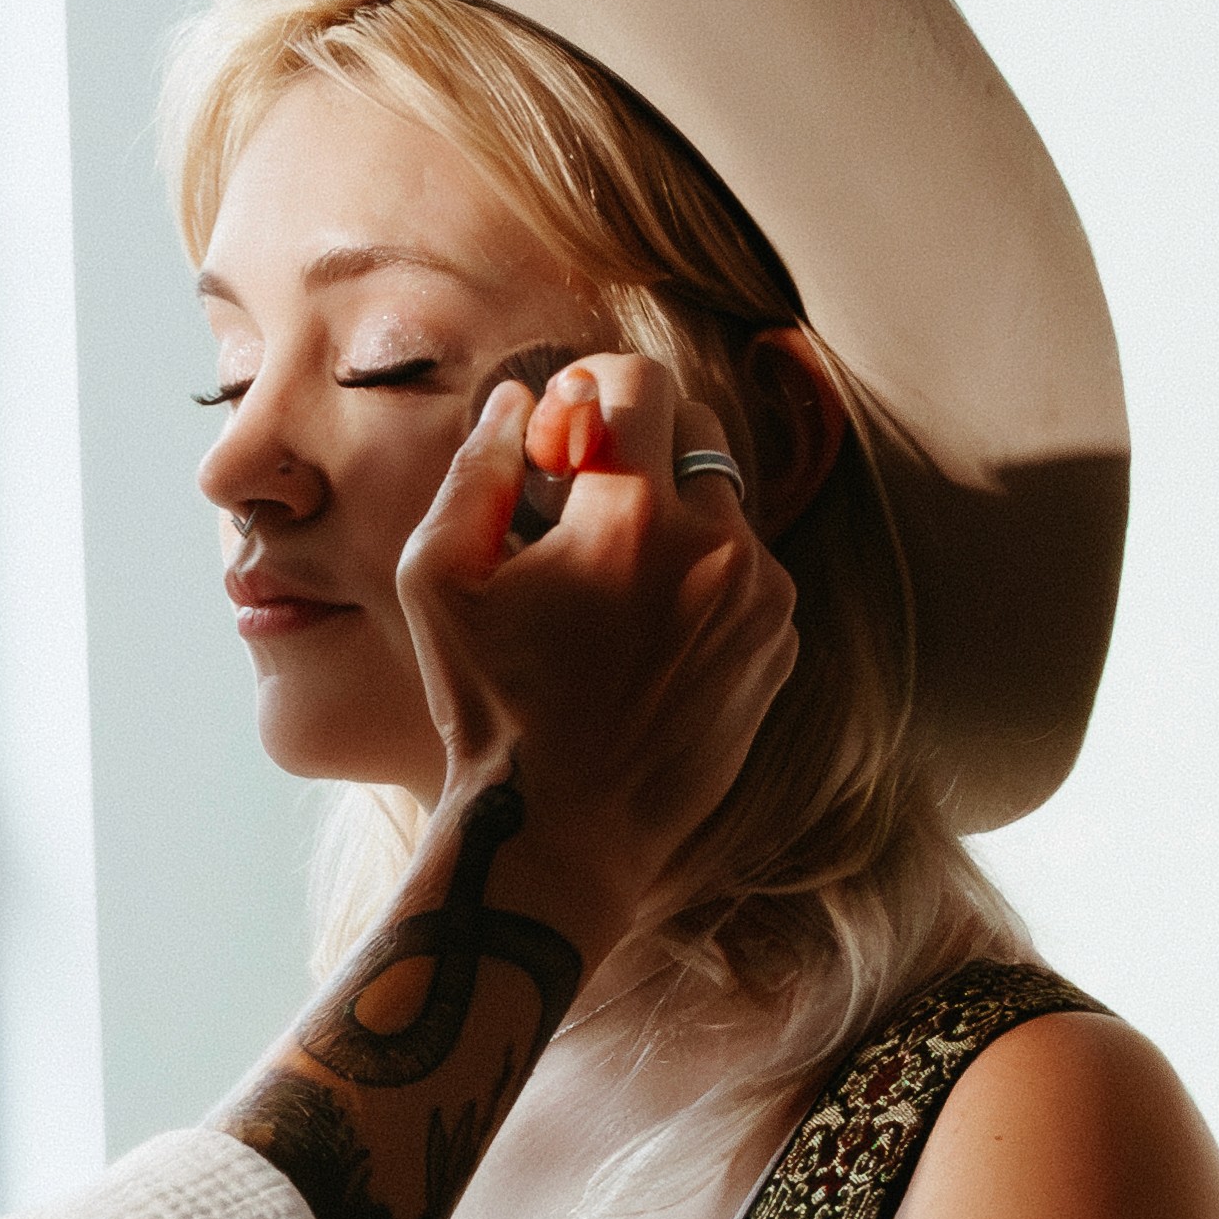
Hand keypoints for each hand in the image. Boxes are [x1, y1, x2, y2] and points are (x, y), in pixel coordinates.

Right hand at [393, 356, 797, 960]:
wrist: (564, 835)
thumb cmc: (488, 708)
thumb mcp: (438, 582)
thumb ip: (476, 469)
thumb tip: (520, 401)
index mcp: (629, 517)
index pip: (639, 383)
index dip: (590, 392)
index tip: (557, 442)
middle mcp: (714, 546)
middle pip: (696, 429)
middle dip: (639, 448)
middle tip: (579, 510)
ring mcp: (760, 598)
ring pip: (724, 503)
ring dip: (673, 517)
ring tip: (611, 590)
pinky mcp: (780, 644)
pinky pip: (748, 570)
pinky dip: (704, 580)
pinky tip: (646, 637)